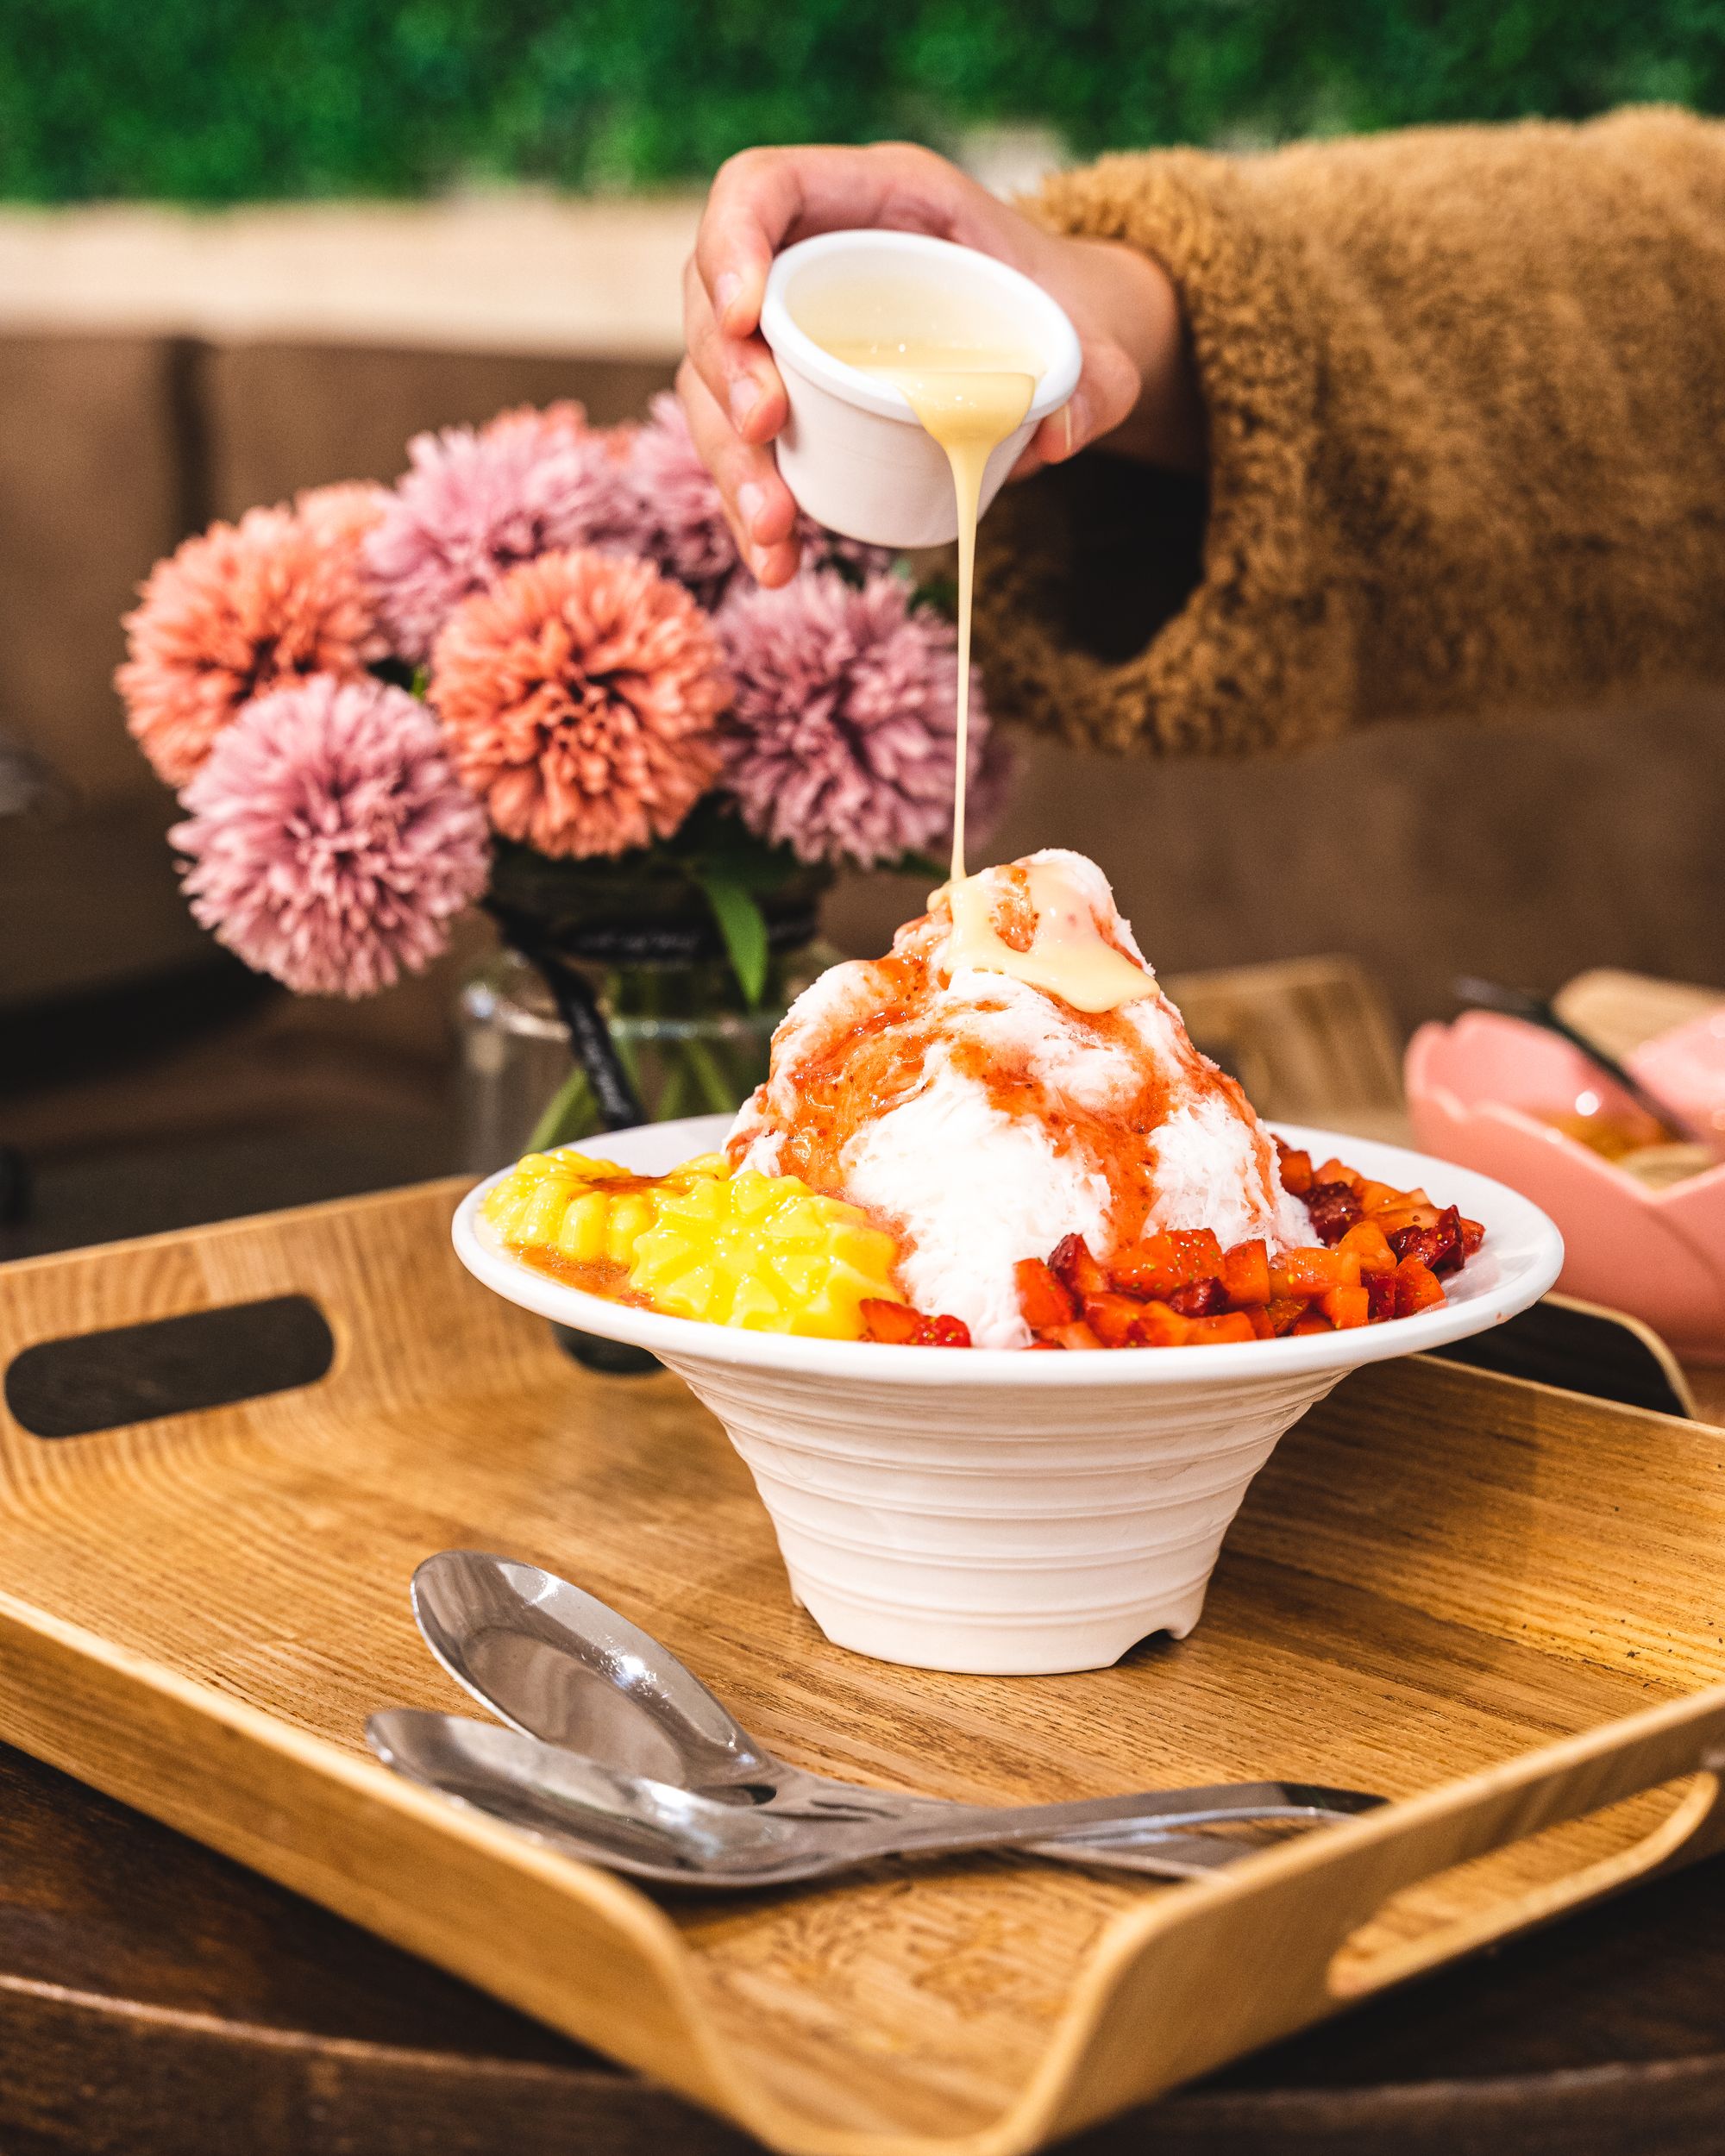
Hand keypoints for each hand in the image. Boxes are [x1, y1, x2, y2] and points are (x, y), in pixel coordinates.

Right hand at [679, 141, 1203, 585]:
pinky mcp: (789, 402)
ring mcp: (790, 335)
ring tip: (775, 530)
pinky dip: (752, 510)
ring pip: (716, 389)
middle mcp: (811, 261)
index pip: (761, 189)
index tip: (745, 318)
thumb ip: (1096, 378)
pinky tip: (777, 562)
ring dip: (731, 464)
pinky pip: (745, 452)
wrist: (1057, 355)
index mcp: (874, 202)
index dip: (732, 242)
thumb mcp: (1091, 336)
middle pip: (716, 302)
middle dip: (728, 374)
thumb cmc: (1060, 318)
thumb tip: (1053, 436)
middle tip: (764, 433)